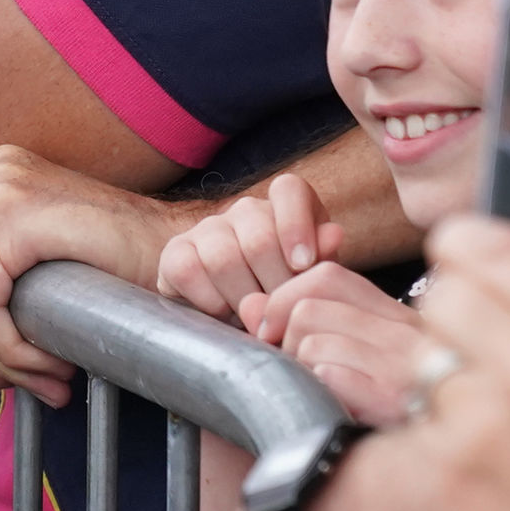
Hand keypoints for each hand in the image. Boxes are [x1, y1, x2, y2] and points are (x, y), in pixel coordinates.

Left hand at [0, 143, 191, 404]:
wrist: (195, 258)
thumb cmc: (137, 275)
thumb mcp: (55, 303)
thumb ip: (4, 333)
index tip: (30, 368)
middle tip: (44, 377)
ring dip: (1, 351)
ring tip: (53, 369)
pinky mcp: (14, 208)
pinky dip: (8, 342)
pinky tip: (54, 359)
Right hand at [158, 173, 337, 320]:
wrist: (247, 318)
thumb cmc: (290, 297)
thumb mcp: (316, 280)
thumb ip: (326, 258)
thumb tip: (334, 234)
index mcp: (285, 206)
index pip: (288, 190)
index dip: (296, 226)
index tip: (303, 265)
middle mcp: (245, 210)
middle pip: (259, 239)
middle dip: (274, 286)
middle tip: (282, 316)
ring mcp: (206, 229)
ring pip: (223, 259)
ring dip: (243, 300)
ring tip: (255, 320)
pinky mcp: (175, 252)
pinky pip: (189, 272)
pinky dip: (211, 302)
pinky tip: (224, 314)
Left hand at [246, 261, 432, 426]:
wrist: (439, 460)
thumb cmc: (389, 406)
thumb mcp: (352, 356)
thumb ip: (298, 322)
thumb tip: (250, 304)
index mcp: (394, 315)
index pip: (328, 277)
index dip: (285, 299)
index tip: (272, 333)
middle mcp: (404, 332)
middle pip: (308, 311)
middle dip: (288, 345)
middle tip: (302, 374)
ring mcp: (403, 365)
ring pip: (313, 345)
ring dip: (304, 374)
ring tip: (324, 394)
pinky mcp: (395, 401)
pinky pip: (329, 377)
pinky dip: (321, 393)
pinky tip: (338, 408)